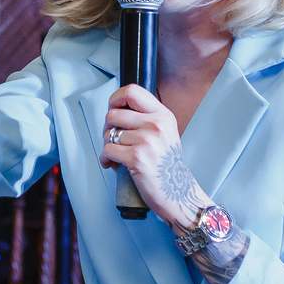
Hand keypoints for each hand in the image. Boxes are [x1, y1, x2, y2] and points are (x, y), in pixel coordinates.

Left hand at [102, 84, 199, 225]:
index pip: (132, 91)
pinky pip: (107, 151)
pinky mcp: (137, 158)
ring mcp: (147, 141)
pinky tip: (113, 164)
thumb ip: (146, 118)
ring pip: (109, 134)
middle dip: (108, 127)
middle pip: (113, 113)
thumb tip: (118, 109)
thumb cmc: (168, 166)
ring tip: (118, 154)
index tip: (113, 108)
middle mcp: (156, 125)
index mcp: (163, 115)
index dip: (116, 98)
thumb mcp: (165, 133)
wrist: (178, 193)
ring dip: (107, 146)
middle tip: (113, 138)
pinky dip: (105, 159)